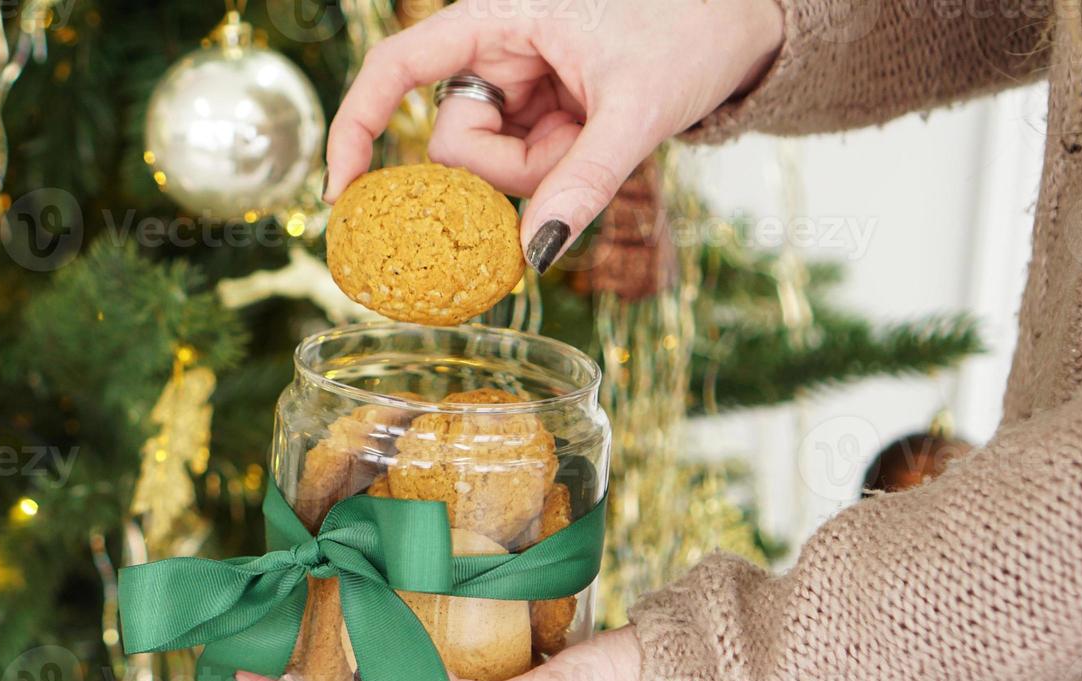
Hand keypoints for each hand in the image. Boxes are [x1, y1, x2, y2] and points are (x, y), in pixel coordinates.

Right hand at [324, 0, 783, 269]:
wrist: (739, 23)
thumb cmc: (690, 33)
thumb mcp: (638, 110)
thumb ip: (583, 181)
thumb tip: (532, 255)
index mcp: (495, 14)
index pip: (393, 69)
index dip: (355, 128)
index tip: (342, 195)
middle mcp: (490, 48)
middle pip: (451, 143)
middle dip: (507, 168)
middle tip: (577, 142)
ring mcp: (509, 85)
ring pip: (486, 165)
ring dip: (541, 169)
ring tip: (599, 128)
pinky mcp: (532, 113)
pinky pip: (518, 168)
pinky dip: (554, 170)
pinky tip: (592, 135)